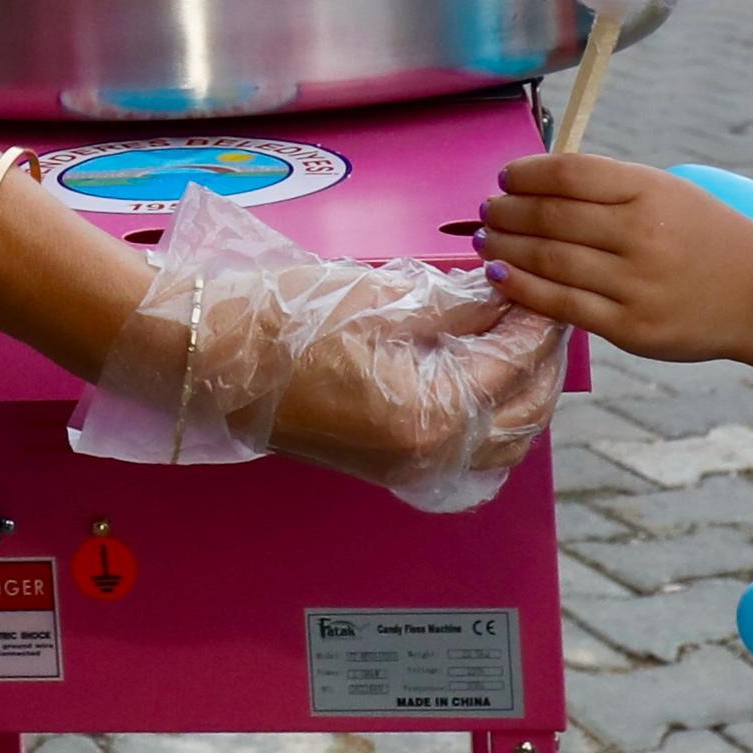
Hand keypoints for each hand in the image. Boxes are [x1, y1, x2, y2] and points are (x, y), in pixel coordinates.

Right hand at [89, 206, 564, 505]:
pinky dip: (492, 429)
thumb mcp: (384, 296)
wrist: (208, 360)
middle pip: (525, 413)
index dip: (537, 316)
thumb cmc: (285, 320)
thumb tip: (508, 293)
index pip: (516, 361)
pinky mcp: (388, 470)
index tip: (544, 281)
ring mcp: (409, 471)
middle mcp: (431, 456)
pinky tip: (483, 387)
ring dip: (523, 397)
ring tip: (514, 341)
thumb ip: (458, 303)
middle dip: (541, 359)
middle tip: (538, 308)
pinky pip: (468, 462)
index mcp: (434, 412)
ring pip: (504, 446)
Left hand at [478, 153, 752, 367]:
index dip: (526, 174)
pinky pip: (563, 305)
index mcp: (650, 191)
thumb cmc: (706, 237)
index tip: (506, 178)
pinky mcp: (631, 326)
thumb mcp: (668, 193)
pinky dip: (524, 289)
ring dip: (506, 249)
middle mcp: (642, 234)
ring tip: (485, 241)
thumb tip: (536, 185)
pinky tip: (501, 276)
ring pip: (550, 261)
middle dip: (507, 212)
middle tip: (486, 211)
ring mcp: (636, 283)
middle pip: (552, 217)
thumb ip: (609, 188)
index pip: (570, 174)